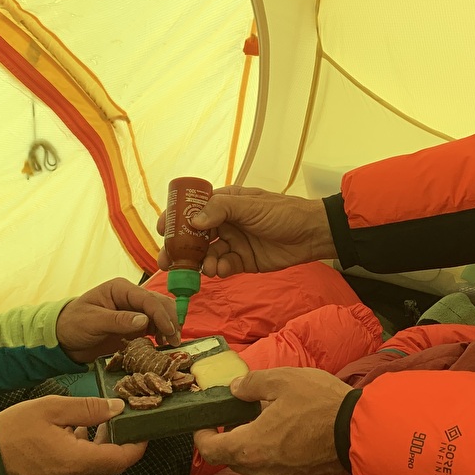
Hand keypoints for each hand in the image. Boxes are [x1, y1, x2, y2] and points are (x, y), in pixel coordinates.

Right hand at [0, 395, 145, 474]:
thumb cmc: (11, 432)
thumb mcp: (51, 409)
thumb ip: (88, 408)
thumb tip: (117, 408)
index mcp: (76, 462)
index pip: (123, 459)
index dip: (137, 444)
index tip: (141, 429)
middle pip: (110, 467)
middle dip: (115, 444)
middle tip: (109, 421)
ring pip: (93, 474)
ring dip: (95, 453)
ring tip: (83, 428)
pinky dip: (80, 464)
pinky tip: (67, 444)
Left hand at [57, 278, 179, 357]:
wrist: (63, 339)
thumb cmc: (73, 324)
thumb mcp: (92, 321)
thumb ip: (118, 320)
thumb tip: (144, 321)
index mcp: (120, 289)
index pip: (147, 299)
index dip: (161, 314)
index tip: (169, 331)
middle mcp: (131, 297)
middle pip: (160, 304)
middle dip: (170, 320)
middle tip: (175, 340)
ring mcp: (135, 311)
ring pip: (161, 314)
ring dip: (169, 327)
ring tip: (171, 344)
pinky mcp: (136, 326)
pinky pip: (155, 327)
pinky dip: (163, 334)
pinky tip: (163, 344)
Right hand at [154, 186, 335, 276]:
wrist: (311, 234)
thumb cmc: (283, 212)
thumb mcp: (250, 205)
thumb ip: (221, 209)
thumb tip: (194, 219)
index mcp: (224, 203)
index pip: (193, 210)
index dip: (176, 219)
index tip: (163, 230)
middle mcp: (225, 223)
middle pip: (195, 237)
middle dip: (181, 249)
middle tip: (168, 261)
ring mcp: (233, 243)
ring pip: (207, 255)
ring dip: (201, 262)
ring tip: (204, 267)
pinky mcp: (242, 262)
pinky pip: (223, 267)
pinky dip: (218, 270)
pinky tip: (220, 271)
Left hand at [193, 367, 351, 474]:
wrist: (360, 433)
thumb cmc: (319, 404)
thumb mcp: (282, 379)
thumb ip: (250, 384)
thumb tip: (234, 389)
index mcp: (249, 447)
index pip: (210, 450)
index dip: (202, 436)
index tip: (205, 423)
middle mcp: (260, 472)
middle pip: (234, 458)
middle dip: (233, 437)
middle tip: (245, 415)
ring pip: (256, 466)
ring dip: (257, 448)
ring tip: (274, 424)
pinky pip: (278, 472)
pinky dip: (278, 457)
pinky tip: (294, 438)